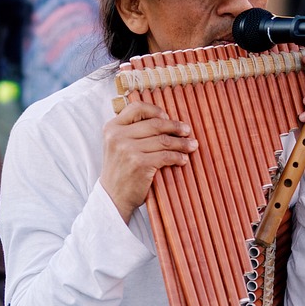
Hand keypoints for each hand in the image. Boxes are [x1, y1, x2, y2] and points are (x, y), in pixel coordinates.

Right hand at [100, 100, 196, 221]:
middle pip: (155, 124)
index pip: (137, 108)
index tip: (167, 117)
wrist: (113, 197)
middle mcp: (118, 136)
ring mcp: (128, 150)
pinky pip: (166, 156)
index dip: (155, 110)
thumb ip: (132, 131)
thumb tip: (165, 119)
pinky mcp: (139, 163)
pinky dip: (178, 157)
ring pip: (163, 140)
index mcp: (112, 127)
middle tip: (187, 131)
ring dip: (181, 143)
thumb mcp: (117, 145)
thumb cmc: (120, 170)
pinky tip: (183, 159)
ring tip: (191, 145)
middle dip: (175, 127)